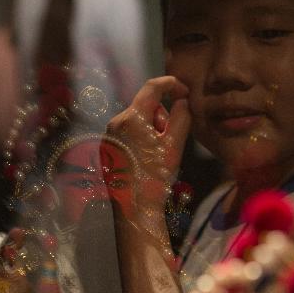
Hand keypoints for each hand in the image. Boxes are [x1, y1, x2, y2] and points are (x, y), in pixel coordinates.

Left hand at [106, 76, 190, 215]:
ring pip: (137, 120)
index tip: (185, 91)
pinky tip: (146, 160)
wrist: (135, 208)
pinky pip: (128, 133)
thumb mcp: (175, 145)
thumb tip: (182, 101)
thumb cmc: (156, 176)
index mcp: (132, 118)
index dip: (171, 84)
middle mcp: (116, 122)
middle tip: (169, 141)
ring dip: (151, 130)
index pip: (152, 87)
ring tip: (158, 154)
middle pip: (145, 106)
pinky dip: (141, 139)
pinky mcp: (108, 149)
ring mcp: (109, 136)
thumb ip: (181, 117)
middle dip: (161, 117)